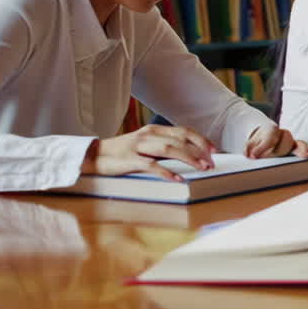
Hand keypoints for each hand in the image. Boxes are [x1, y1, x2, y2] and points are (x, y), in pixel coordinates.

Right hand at [82, 125, 216, 181]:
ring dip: (189, 158)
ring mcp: (138, 146)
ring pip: (169, 149)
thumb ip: (163, 147)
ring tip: (202, 168)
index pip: (183, 131)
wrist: (93, 156)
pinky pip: (151, 165)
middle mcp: (148, 135)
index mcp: (153, 130)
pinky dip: (166, 172)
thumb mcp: (144, 145)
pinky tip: (178, 178)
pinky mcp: (129, 160)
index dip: (201, 140)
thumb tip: (189, 155)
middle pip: (180, 139)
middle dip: (199, 151)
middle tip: (212, 163)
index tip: (215, 150)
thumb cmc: (122, 153)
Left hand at [245, 125, 307, 158]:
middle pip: (286, 138)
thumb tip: (249, 155)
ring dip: (303, 149)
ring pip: (300, 143)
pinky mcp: (298, 149)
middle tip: (278, 155)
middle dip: (282, 148)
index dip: (262, 145)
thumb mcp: (249, 144)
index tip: (253, 156)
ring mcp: (292, 142)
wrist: (264, 139)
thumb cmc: (257, 142)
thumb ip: (248, 148)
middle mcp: (283, 134)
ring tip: (305, 156)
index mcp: (271, 130)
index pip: (270, 135)